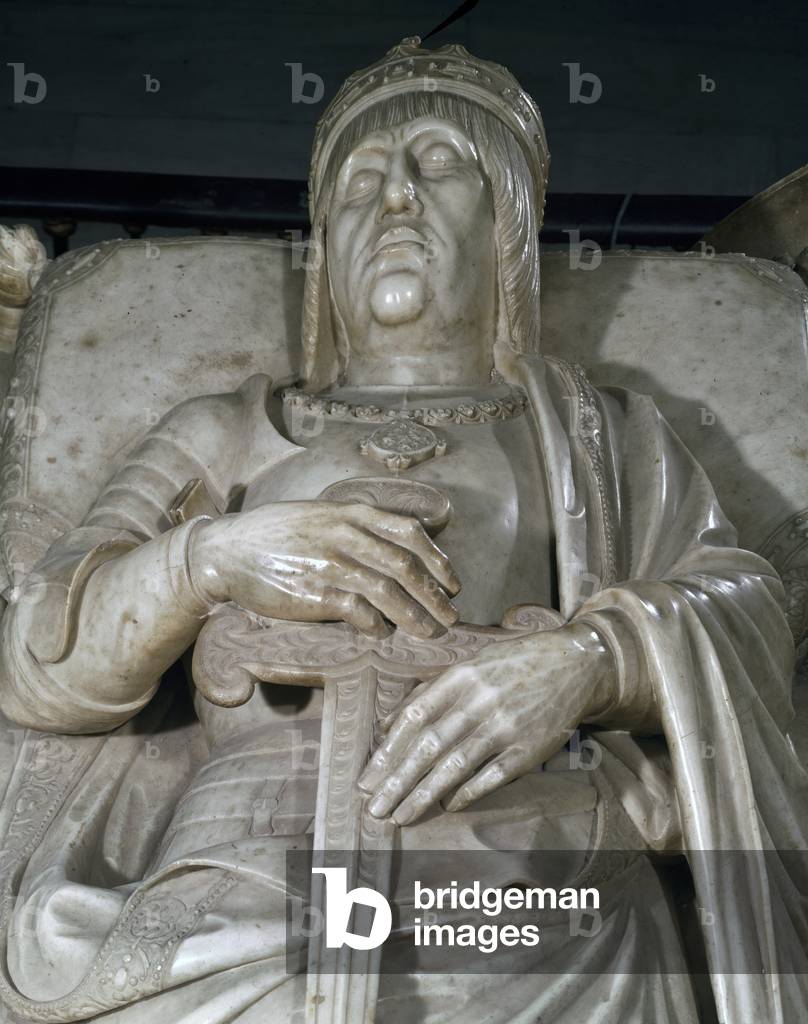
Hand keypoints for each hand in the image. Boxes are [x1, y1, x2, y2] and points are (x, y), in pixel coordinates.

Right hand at [189, 501, 459, 637]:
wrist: (227, 552)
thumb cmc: (275, 535)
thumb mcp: (319, 514)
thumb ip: (355, 524)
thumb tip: (397, 546)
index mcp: (350, 513)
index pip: (409, 533)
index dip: (438, 559)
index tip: (453, 582)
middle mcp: (345, 535)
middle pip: (405, 566)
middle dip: (435, 594)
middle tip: (451, 616)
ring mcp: (330, 564)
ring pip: (389, 592)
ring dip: (416, 616)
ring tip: (430, 632)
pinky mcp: (315, 594)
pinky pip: (360, 613)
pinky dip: (378, 626)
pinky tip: (383, 634)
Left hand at [357, 621, 615, 823]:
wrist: (574, 664)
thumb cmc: (513, 664)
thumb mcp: (471, 665)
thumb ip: (430, 692)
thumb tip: (388, 725)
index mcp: (461, 676)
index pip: (414, 716)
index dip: (388, 750)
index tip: (368, 777)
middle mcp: (480, 700)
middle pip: (430, 746)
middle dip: (398, 781)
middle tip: (375, 808)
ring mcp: (505, 726)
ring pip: (456, 766)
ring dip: (424, 795)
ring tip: (401, 816)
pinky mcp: (529, 748)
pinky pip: (491, 776)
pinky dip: (467, 793)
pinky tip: (447, 807)